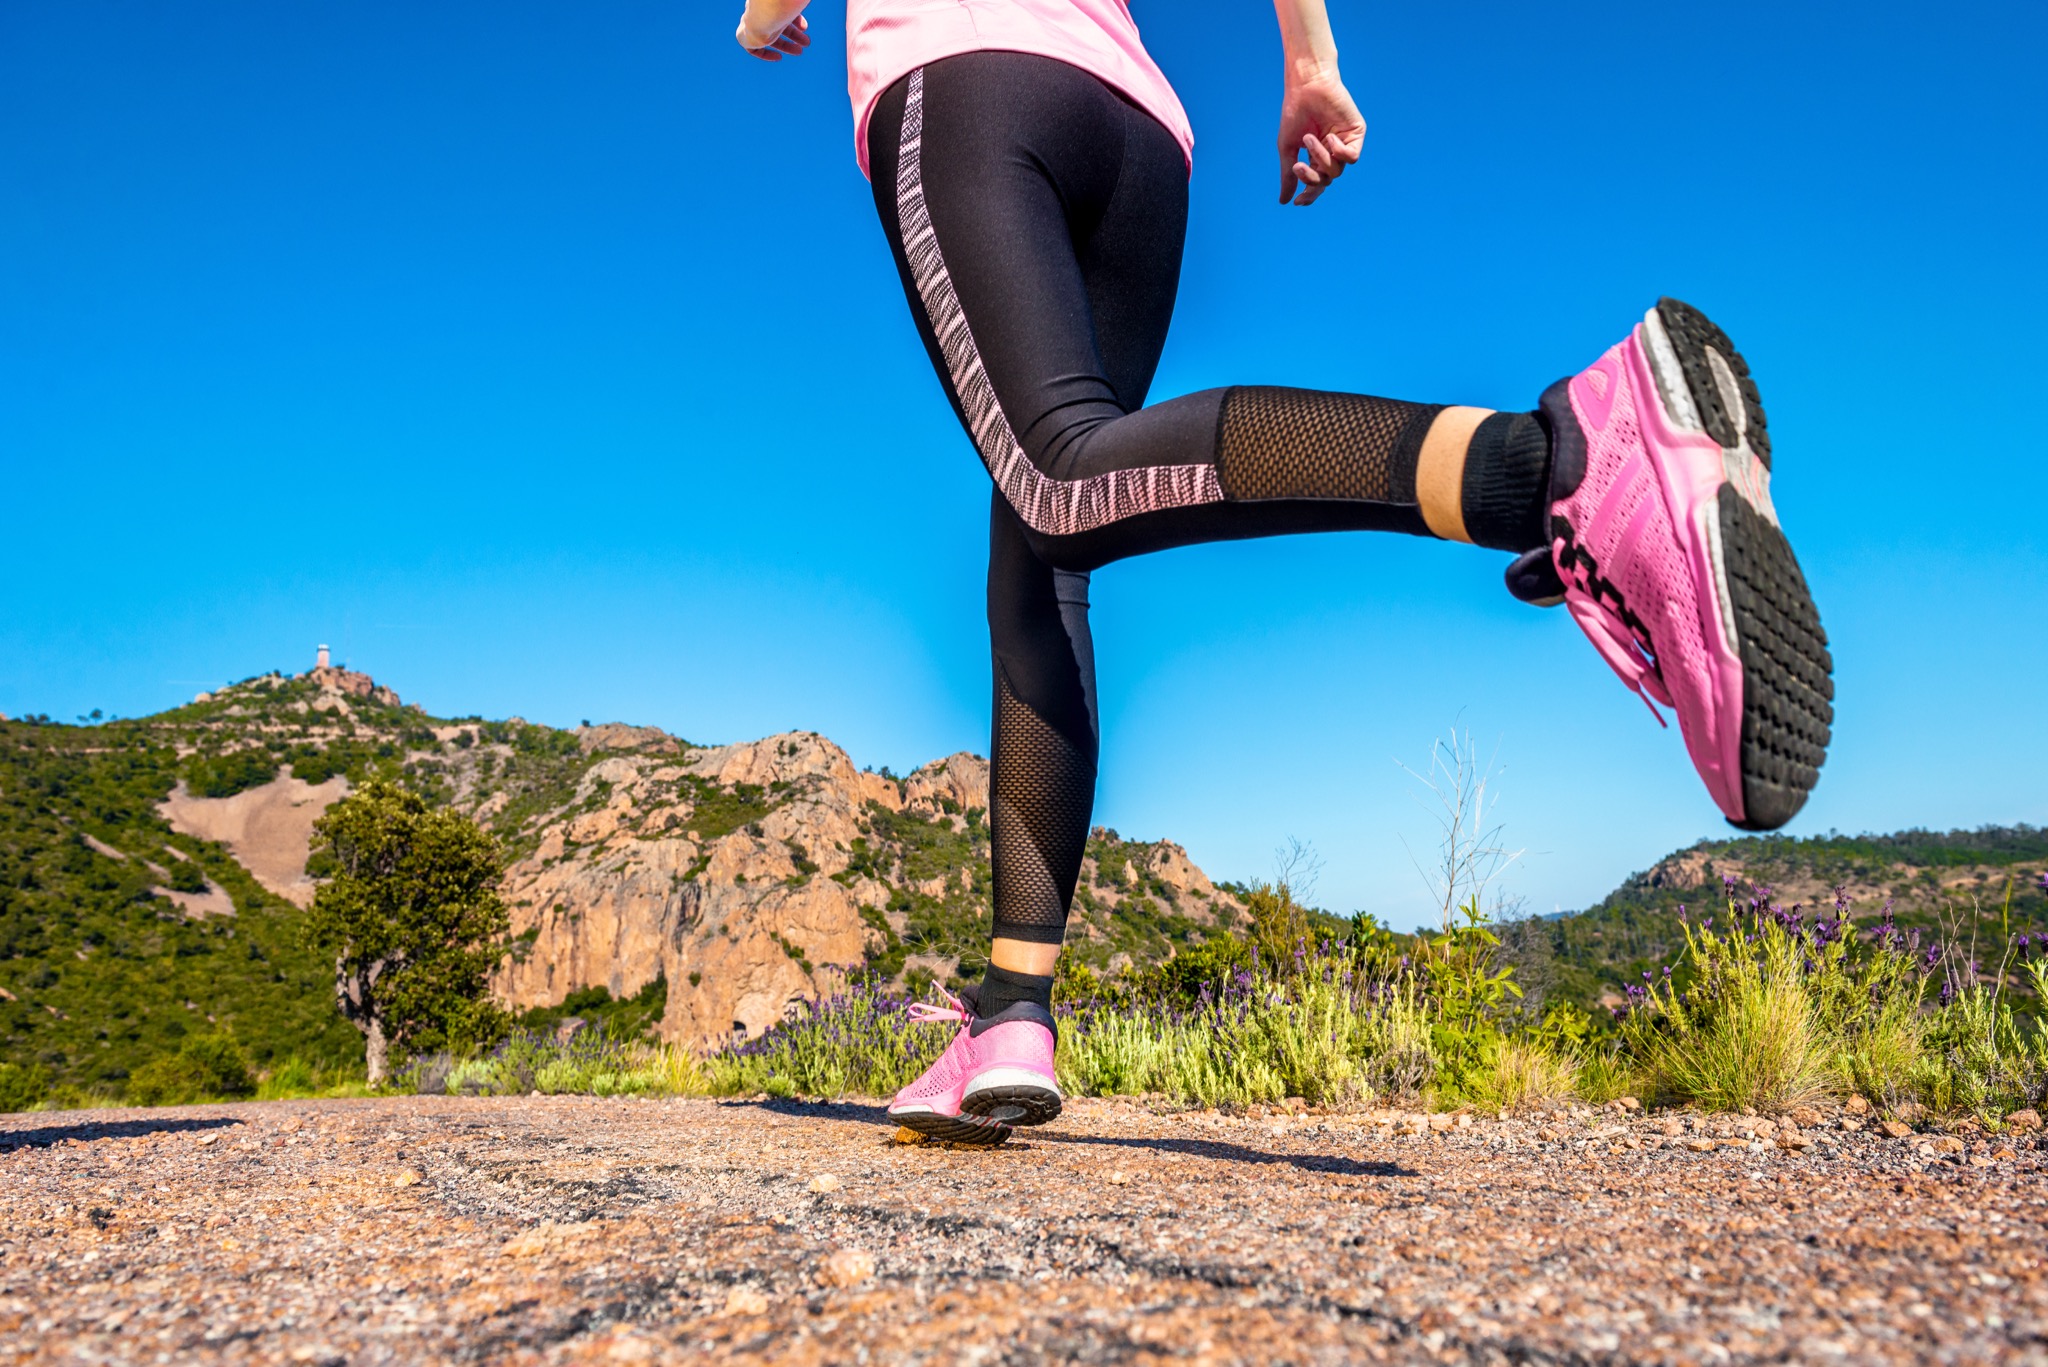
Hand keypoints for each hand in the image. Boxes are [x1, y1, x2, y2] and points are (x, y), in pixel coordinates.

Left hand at [736, 11, 809, 60]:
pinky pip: (752, 49)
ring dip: (786, 46)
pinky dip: (765, 54)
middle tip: (806, 43)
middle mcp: (759, 12)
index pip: (781, 13)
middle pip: (777, 26)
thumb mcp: (793, 9)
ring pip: (769, 38)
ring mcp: (751, 24)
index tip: (804, 27)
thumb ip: (796, 14)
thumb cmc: (781, 8)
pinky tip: (778, 57)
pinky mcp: (744, 38)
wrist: (764, 15)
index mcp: (767, 4)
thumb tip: (805, 23)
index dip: (794, 21)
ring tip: (800, 51)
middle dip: (793, 35)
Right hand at [1276, 73, 1363, 205]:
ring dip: (1321, 159)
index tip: (1298, 202)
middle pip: (1327, 180)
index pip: (1317, 184)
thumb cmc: (1295, 113)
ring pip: (1338, 170)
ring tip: (1310, 139)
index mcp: (1316, 156)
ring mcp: (1345, 143)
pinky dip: (1339, 153)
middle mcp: (1332, 152)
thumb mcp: (1288, 148)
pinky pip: (1352, 157)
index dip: (1309, 195)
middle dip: (1312, 178)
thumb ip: (1288, 175)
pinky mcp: (1356, 133)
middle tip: (1298, 167)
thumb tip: (1284, 201)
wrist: (1306, 86)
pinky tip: (1329, 139)